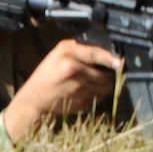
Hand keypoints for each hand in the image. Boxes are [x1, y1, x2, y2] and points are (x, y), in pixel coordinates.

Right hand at [0, 39, 120, 143]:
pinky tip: (86, 92)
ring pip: (104, 87)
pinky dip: (97, 95)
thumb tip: (104, 51)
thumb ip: (78, 49)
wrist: (33, 100)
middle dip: (107, 74)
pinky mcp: (80, 102)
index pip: (95, 53)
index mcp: (66, 54)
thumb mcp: (57, 54)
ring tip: (94, 83)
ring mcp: (77, 88)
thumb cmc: (46, 75)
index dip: (109, 58)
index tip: (119, 62)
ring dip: (104, 86)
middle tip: (104, 73)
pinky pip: (98, 97)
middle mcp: (72, 70)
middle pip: (104, 73)